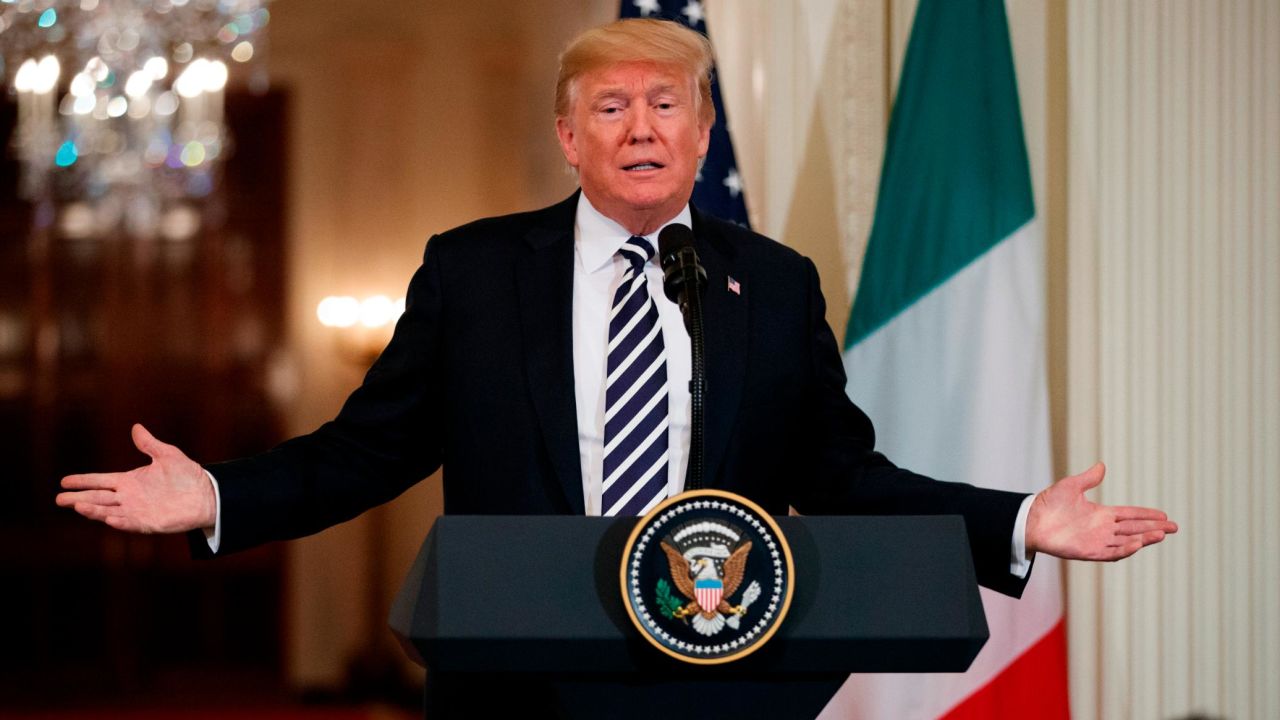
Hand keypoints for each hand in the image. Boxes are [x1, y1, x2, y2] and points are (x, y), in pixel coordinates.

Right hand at [55, 424, 215, 533]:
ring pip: (108, 511)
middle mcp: (129, 497)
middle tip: (59, 499)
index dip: (84, 481)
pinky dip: (118, 521)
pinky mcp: (148, 523)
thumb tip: (136, 427)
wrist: (207, 494)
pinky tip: (107, 518)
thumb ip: (149, 444)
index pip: (101, 481)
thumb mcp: (167, 455)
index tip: (64, 480)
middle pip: (98, 498)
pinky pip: (129, 523)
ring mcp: (137, 511)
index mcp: (130, 481)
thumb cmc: (188, 476)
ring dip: (93, 510)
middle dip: (79, 498)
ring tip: (76, 506)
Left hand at [1026, 462, 1177, 560]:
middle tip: (1174, 527)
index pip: (1130, 515)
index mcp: (1101, 514)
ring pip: (1126, 541)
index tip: (1164, 515)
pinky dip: (1125, 549)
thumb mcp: (1071, 486)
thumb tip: (1102, 465)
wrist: (1030, 520)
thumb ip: (1088, 478)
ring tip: (1161, 534)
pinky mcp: (1088, 551)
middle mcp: (1102, 529)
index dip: (1147, 515)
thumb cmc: (1048, 503)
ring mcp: (1096, 541)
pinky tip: (1138, 544)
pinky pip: (1110, 552)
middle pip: (1134, 529)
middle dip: (1154, 528)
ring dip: (1144, 539)